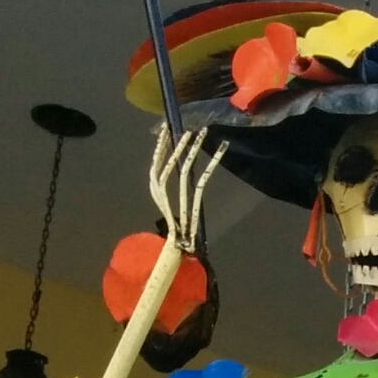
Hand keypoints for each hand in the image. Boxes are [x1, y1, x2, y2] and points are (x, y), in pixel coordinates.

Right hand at [148, 124, 224, 252]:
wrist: (175, 250)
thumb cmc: (174, 230)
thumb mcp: (169, 204)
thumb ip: (171, 189)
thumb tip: (178, 166)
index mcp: (154, 190)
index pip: (156, 163)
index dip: (161, 146)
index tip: (166, 130)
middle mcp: (161, 192)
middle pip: (169, 163)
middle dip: (178, 144)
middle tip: (187, 128)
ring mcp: (177, 199)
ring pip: (184, 169)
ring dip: (194, 149)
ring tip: (201, 133)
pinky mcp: (192, 205)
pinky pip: (203, 180)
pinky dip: (214, 162)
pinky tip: (223, 148)